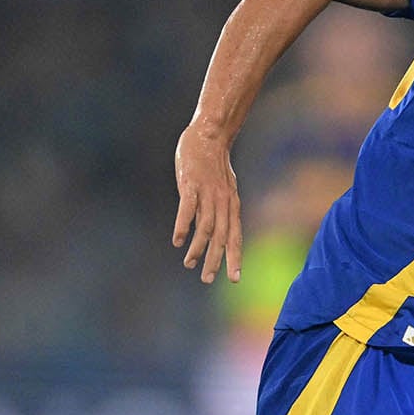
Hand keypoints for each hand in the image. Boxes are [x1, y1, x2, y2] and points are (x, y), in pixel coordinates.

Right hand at [173, 123, 241, 283]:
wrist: (209, 135)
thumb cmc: (214, 164)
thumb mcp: (222, 189)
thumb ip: (217, 210)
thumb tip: (210, 232)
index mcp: (232, 205)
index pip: (235, 236)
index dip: (235, 257)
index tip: (235, 279)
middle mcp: (223, 202)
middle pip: (222, 236)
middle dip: (216, 260)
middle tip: (208, 279)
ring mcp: (208, 193)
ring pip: (206, 226)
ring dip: (198, 247)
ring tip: (189, 263)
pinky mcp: (191, 184)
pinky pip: (188, 209)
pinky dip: (183, 225)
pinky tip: (178, 240)